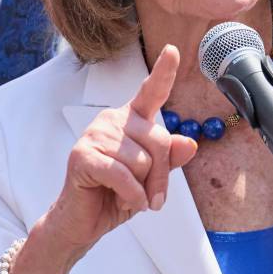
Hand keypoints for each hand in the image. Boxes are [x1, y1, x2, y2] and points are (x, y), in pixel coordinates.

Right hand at [10, 45, 198, 273]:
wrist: (82, 223)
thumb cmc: (116, 196)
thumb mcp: (150, 180)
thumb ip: (169, 160)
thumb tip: (190, 143)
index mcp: (130, 120)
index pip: (150, 93)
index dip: (164, 72)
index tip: (173, 49)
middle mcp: (112, 119)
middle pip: (160, 139)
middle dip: (161, 176)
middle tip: (152, 199)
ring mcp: (95, 134)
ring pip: (142, 160)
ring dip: (142, 189)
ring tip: (126, 196)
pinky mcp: (82, 155)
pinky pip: (123, 174)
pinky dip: (131, 195)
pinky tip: (124, 203)